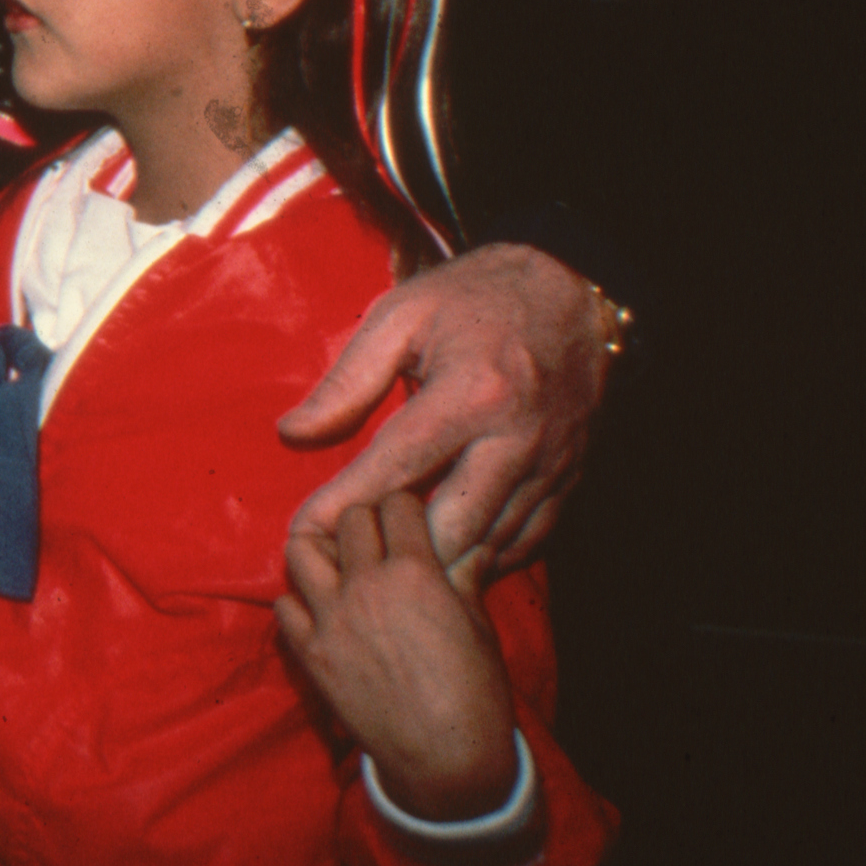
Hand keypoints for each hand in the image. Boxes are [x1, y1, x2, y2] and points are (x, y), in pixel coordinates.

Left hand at [275, 493, 516, 823]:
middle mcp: (366, 585)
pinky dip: (297, 602)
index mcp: (416, 572)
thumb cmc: (475, 694)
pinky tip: (318, 610)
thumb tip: (474, 544)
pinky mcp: (309, 654)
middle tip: (376, 539)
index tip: (409, 519)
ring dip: (319, 550)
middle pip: (348, 519)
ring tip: (336, 563)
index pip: (396, 505)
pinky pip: (283, 607)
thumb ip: (465, 577)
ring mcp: (331, 619)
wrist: (445, 759)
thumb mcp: (479, 627)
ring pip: (300, 551)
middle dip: (365, 521)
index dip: (405, 508)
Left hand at [280, 242, 609, 574]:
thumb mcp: (400, 317)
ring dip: (438, 563)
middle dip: (396, 553)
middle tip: (346, 562)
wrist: (573, 295)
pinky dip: (485, 557)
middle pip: (452, 526)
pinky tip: (446, 556)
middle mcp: (517, 438)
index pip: (397, 467)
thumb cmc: (474, 299)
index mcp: (472, 393)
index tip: (303, 532)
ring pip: (492, 544)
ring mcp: (551, 465)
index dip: (345, 505)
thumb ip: (347, 381)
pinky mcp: (570, 480)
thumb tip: (292, 434)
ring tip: (386, 570)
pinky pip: (529, 541)